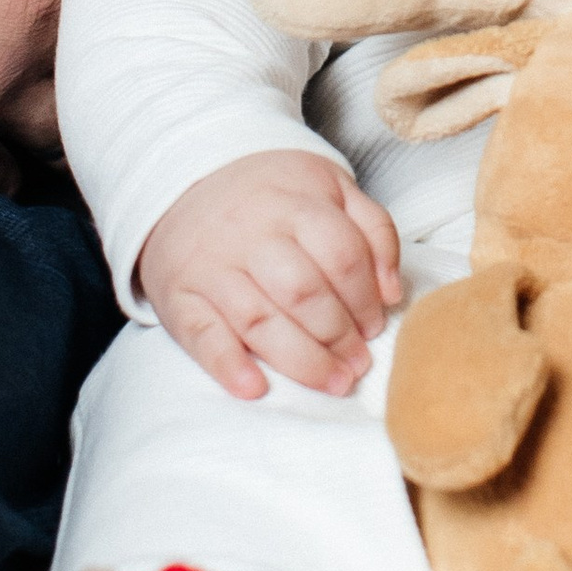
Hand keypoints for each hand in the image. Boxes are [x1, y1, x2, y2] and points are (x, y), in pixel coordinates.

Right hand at [137, 149, 403, 399]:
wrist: (186, 182)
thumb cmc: (274, 196)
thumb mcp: (330, 187)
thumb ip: (373, 229)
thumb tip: (392, 292)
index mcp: (295, 204)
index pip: (342, 256)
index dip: (365, 299)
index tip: (374, 327)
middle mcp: (251, 234)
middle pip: (302, 291)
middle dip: (338, 335)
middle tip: (357, 364)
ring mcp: (213, 267)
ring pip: (259, 320)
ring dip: (302, 360)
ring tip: (333, 382)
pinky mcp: (180, 298)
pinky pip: (201, 335)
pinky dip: (227, 365)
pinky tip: (254, 388)